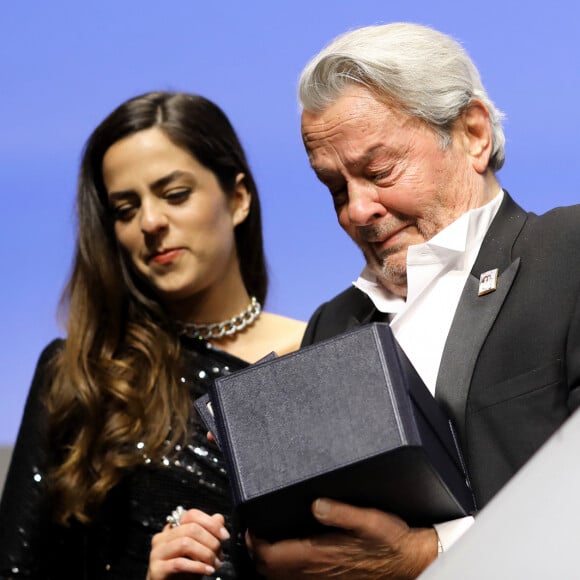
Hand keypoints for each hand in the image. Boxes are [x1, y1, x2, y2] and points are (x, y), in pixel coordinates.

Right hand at [147, 509, 229, 579]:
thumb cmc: (185, 571)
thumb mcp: (200, 550)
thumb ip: (208, 532)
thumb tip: (219, 518)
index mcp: (172, 529)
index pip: (192, 515)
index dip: (211, 523)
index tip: (224, 536)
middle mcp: (162, 537)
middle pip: (191, 528)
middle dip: (211, 541)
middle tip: (220, 555)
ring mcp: (157, 553)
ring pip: (185, 543)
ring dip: (206, 554)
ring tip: (215, 564)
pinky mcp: (156, 569)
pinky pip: (179, 563)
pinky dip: (198, 566)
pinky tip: (208, 570)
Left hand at [247, 498, 436, 578]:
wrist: (408, 562)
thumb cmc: (388, 540)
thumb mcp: (368, 519)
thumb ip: (340, 511)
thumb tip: (315, 503)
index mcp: (318, 554)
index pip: (271, 556)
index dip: (253, 542)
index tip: (250, 525)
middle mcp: (315, 570)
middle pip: (268, 569)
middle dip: (255, 551)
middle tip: (253, 529)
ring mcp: (320, 578)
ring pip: (279, 577)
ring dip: (267, 560)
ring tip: (264, 538)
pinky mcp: (328, 579)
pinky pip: (294, 579)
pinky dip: (282, 568)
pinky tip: (287, 551)